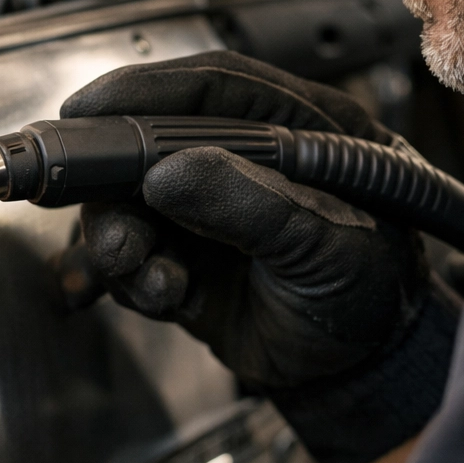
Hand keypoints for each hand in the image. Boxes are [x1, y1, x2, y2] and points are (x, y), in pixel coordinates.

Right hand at [62, 51, 458, 462]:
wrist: (359, 374)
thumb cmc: (372, 297)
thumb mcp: (329, 247)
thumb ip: (253, 205)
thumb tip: (169, 173)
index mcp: (299, 128)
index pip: (215, 87)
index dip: (147, 90)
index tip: (90, 107)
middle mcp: (243, 159)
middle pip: (152, 142)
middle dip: (116, 180)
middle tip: (106, 215)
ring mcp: (207, 208)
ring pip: (128, 201)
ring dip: (121, 237)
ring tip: (145, 268)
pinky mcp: (181, 256)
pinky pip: (130, 257)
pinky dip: (133, 278)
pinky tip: (166, 293)